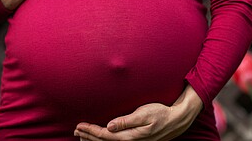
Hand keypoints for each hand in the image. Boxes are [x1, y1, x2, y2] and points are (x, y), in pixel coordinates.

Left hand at [74, 85, 202, 140]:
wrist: (176, 120)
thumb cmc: (161, 113)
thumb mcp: (144, 114)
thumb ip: (126, 121)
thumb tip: (109, 126)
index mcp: (130, 136)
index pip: (105, 136)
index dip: (91, 131)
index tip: (80, 125)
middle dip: (88, 136)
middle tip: (75, 130)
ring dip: (94, 140)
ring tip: (81, 136)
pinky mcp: (135, 140)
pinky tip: (100, 137)